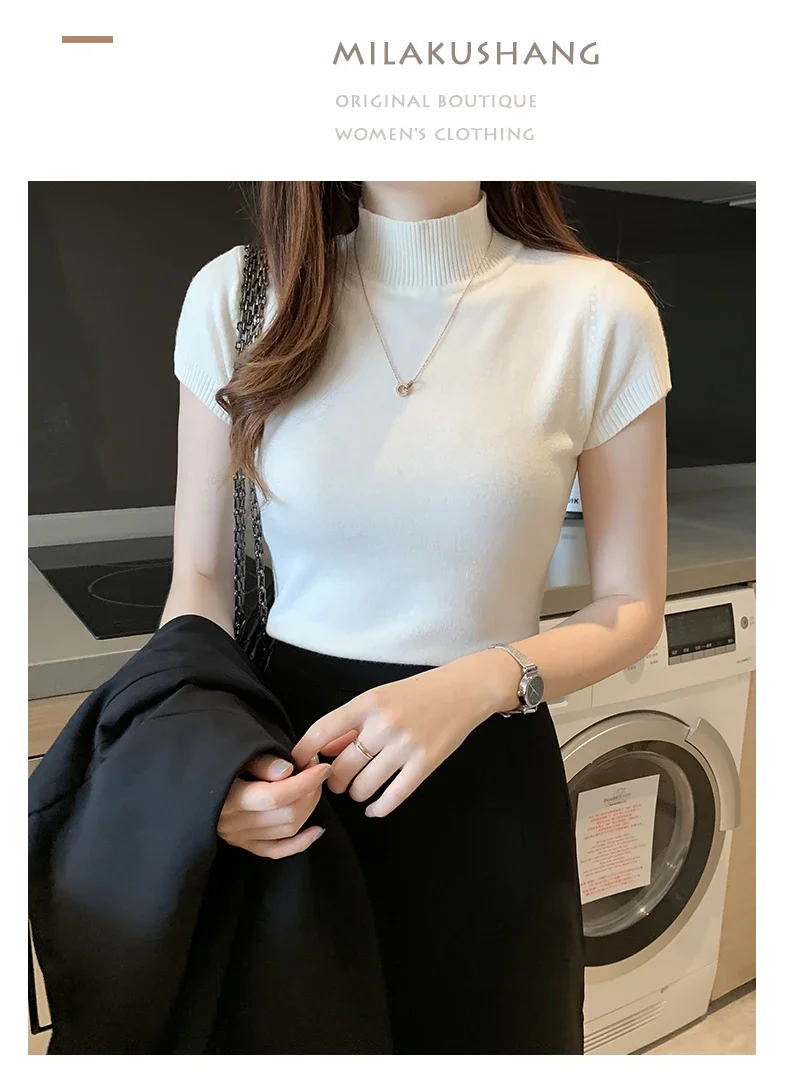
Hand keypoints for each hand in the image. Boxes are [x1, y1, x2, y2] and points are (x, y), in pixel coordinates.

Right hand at [218, 753, 331, 858]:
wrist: (190, 781)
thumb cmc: (217, 761)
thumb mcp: (234, 753)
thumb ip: (261, 763)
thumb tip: (288, 771)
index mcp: (229, 798)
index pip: (275, 796)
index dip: (305, 782)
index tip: (322, 767)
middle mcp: (234, 823)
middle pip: (286, 814)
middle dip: (310, 792)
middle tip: (316, 771)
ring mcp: (239, 837)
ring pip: (287, 830)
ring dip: (308, 809)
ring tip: (313, 787)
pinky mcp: (243, 845)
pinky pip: (277, 850)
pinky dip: (301, 842)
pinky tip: (317, 829)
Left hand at [290, 649, 520, 817]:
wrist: (464, 690)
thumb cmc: (418, 692)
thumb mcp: (380, 696)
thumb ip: (352, 723)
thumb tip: (324, 749)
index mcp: (367, 703)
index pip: (321, 731)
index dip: (303, 754)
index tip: (298, 766)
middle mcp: (383, 724)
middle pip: (340, 768)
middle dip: (333, 781)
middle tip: (338, 781)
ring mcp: (405, 746)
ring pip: (362, 786)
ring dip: (356, 794)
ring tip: (360, 789)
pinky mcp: (425, 764)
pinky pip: (392, 797)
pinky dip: (379, 808)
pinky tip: (375, 807)